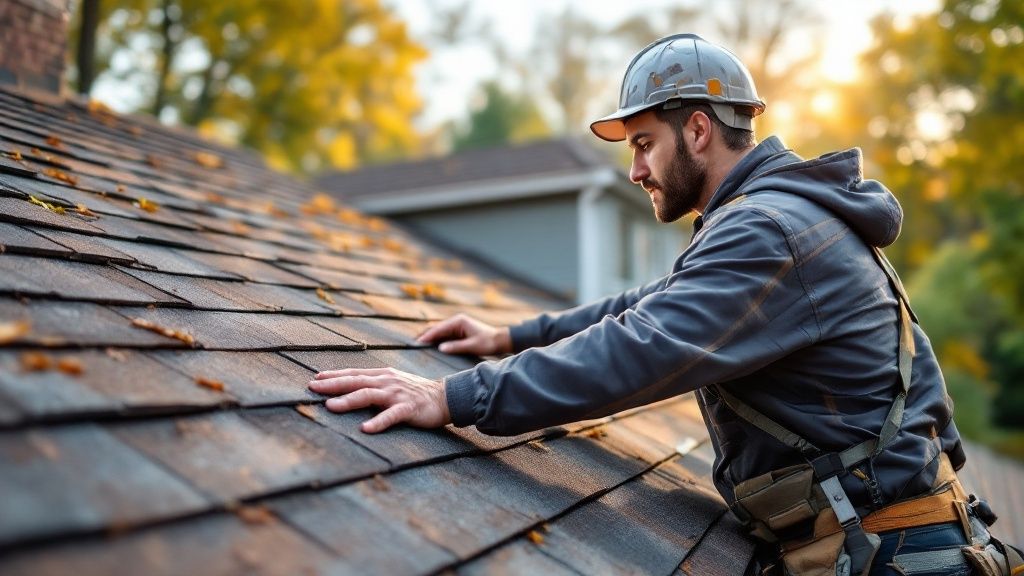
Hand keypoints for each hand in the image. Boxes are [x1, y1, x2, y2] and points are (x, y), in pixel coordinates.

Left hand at [308, 368, 450, 433]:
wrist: (446, 396)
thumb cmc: (416, 392)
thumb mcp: (393, 383)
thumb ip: (374, 384)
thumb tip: (351, 388)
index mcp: (382, 375)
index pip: (354, 373)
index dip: (334, 375)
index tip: (315, 378)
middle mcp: (387, 381)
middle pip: (355, 381)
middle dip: (333, 384)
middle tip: (312, 388)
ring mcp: (397, 394)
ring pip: (368, 395)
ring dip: (348, 401)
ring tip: (330, 406)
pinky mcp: (408, 408)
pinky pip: (390, 416)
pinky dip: (378, 422)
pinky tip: (366, 429)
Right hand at [417, 313, 511, 355]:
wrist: (500, 341)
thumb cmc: (488, 342)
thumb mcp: (473, 346)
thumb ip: (456, 347)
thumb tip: (440, 348)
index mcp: (458, 321)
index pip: (438, 328)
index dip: (427, 336)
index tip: (417, 342)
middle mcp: (456, 321)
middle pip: (436, 328)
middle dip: (425, 336)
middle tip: (413, 345)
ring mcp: (457, 326)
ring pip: (439, 332)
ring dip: (430, 338)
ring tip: (418, 346)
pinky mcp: (459, 332)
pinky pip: (444, 335)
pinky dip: (437, 340)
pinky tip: (430, 347)